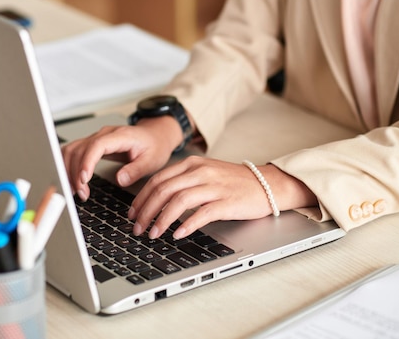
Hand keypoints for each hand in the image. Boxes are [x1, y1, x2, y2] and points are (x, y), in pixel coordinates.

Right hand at [61, 116, 182, 200]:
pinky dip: (67, 166)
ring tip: (75, 191)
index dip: (87, 162)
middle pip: (79, 149)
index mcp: (120, 136)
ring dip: (68, 170)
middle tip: (82, 194)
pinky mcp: (91, 145)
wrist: (154, 135)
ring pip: (71, 150)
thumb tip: (119, 180)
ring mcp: (96, 138)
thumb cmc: (154, 146)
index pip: (96, 146)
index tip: (83, 180)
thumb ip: (136, 170)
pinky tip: (71, 182)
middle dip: (75, 173)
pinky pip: (73, 152)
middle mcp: (104, 134)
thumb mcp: (152, 160)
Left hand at [129, 157, 317, 238]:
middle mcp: (200, 172)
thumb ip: (181, 181)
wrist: (266, 183)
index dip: (141, 199)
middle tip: (137, 228)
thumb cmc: (233, 182)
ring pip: (178, 201)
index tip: (132, 214)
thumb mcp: (204, 173)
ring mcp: (214, 186)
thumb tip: (154, 200)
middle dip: (146, 212)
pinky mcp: (226, 201)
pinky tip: (177, 234)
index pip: (157, 180)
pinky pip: (201, 213)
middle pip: (163, 190)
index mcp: (191, 164)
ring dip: (161, 220)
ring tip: (153, 234)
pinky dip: (186, 224)